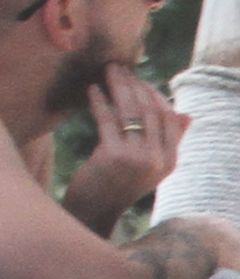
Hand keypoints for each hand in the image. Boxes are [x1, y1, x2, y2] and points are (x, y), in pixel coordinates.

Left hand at [65, 66, 188, 232]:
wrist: (93, 211)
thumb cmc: (116, 185)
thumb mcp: (147, 166)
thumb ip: (165, 142)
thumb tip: (188, 115)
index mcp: (170, 160)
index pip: (168, 117)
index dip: (153, 94)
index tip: (137, 79)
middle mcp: (158, 159)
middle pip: (149, 111)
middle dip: (134, 85)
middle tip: (119, 67)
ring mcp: (137, 158)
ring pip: (130, 112)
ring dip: (118, 87)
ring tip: (107, 71)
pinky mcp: (113, 156)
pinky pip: (108, 121)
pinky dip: (100, 102)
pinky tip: (92, 90)